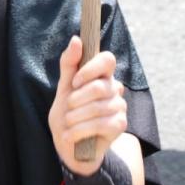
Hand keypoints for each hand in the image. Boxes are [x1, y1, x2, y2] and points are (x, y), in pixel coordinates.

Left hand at [48, 36, 127, 175]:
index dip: (91, 69)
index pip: (107, 60)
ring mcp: (120, 107)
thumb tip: (76, 39)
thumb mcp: (63, 87)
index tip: (75, 82)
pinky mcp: (120, 125)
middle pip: (98, 87)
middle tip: (67, 108)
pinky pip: (100, 124)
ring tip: (67, 124)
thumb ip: (69, 64)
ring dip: (75, 117)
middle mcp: (114, 88)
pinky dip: (79, 130)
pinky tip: (70, 135)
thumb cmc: (67, 113)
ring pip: (97, 107)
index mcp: (102, 75)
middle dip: (76, 99)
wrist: (69, 145)